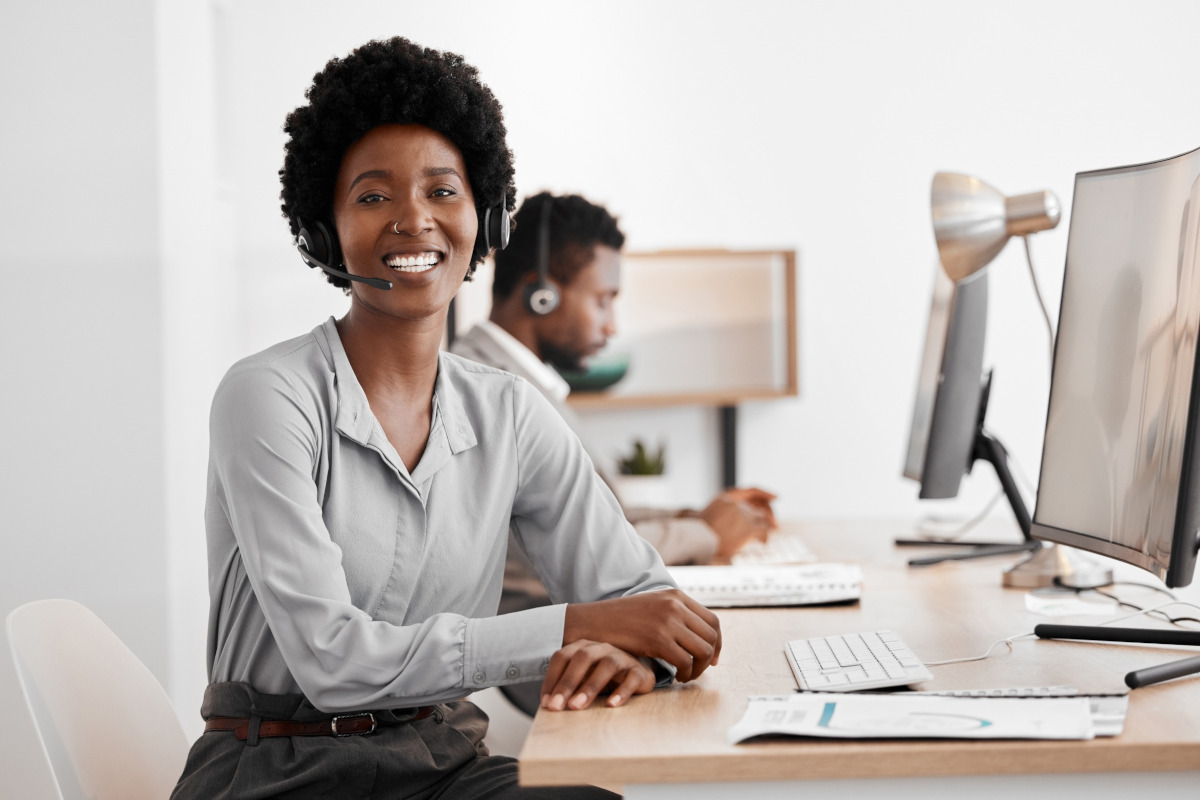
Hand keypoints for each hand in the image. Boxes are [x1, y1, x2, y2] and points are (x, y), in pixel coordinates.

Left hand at [540, 640, 656, 710]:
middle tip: (557, 706)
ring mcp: (621, 657)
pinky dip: (622, 691)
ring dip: (590, 686)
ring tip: (577, 706)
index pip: (562, 657)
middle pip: (582, 658)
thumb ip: (567, 688)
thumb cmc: (601, 678)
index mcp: (583, 647)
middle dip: (567, 682)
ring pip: (607, 665)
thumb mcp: (582, 680)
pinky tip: (611, 705)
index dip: (552, 679)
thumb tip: (548, 706)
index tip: (546, 703)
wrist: (636, 674)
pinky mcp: (639, 671)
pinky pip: (631, 678)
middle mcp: (601, 648)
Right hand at [564, 589, 721, 681]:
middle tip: (700, 671)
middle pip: (711, 637)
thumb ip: (675, 613)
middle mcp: (676, 606)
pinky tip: (676, 677)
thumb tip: (697, 634)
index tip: (712, 658)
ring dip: (699, 669)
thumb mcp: (652, 606)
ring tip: (686, 675)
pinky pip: (686, 662)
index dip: (717, 643)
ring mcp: (668, 621)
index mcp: (676, 596)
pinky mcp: (659, 639)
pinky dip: (685, 674)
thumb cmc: (622, 619)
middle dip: (709, 659)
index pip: (712, 621)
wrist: (594, 622)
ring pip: (703, 651)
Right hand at [701, 487, 777, 562]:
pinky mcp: (748, 528)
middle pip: (759, 507)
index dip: (764, 493)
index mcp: (726, 497)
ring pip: (762, 519)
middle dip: (768, 515)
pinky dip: (765, 537)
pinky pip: (764, 530)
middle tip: (774, 525)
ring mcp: (742, 514)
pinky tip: (763, 542)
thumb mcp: (711, 516)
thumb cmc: (700, 533)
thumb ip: (726, 513)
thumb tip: (738, 520)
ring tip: (765, 537)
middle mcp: (736, 503)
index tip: (776, 497)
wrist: (697, 539)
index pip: (751, 491)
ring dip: (767, 527)